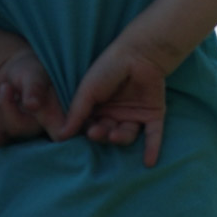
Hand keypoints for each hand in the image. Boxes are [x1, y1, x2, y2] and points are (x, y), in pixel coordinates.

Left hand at [0, 48, 65, 150]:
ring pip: (2, 128)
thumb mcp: (34, 74)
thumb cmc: (31, 69)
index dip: (61, 136)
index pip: (61, 133)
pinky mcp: (7, 129)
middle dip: (4, 105)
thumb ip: (35, 88)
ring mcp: (23, 129)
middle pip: (18, 128)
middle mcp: (41, 126)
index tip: (60, 136)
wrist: (15, 68)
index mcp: (55, 113)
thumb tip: (32, 106)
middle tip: (5, 86)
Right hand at [61, 41, 166, 166]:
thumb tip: (61, 136)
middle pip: (107, 133)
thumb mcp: (87, 90)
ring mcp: (135, 115)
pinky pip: (153, 135)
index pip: (90, 127)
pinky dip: (152, 149)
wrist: (139, 53)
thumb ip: (76, 112)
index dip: (86, 132)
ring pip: (127, 135)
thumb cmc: (108, 68)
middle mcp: (116, 114)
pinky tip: (149, 163)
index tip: (80, 133)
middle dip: (102, 135)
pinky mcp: (154, 114)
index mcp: (99, 108)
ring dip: (120, 138)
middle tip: (97, 131)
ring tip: (114, 134)